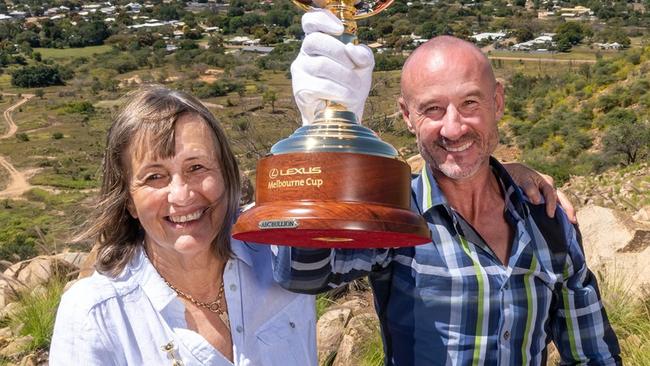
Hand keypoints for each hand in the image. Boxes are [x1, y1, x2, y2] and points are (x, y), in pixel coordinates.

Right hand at [291, 9, 373, 124]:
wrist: (344, 114)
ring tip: (355, 88)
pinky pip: (320, 86)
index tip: (340, 30)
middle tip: (353, 67)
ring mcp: (300, 71)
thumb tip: (352, 50)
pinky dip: (339, 91)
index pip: (310, 21)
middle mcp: (305, 54)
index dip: (322, 19)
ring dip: (345, 77)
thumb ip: (363, 54)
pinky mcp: (300, 90)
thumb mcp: (363, 66)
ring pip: (321, 65)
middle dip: (339, 53)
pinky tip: (346, 97)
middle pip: (315, 41)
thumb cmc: (351, 86)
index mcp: (319, 42)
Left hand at [503, 162, 576, 223]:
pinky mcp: (545, 198)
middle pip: (561, 198)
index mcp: (546, 181)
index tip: (550, 215)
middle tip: (572, 221)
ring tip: (573, 223)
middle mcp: (550, 187)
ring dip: (566, 212)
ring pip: (560, 202)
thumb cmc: (518, 175)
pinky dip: (560, 212)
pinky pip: (555, 204)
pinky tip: (564, 221)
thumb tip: (537, 201)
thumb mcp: (522, 179)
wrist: (513, 172)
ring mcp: (549, 192)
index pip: (551, 194)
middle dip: (568, 209)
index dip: (551, 205)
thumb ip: (530, 188)